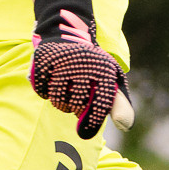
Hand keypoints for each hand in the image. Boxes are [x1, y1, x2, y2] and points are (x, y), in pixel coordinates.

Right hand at [30, 10, 125, 138]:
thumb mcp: (110, 81)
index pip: (101, 104)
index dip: (93, 121)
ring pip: (58, 99)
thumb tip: (126, 126)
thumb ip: (119, 104)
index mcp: (105, 70)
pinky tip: (52, 81)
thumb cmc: (93, 67)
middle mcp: (86, 64)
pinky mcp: (44, 60)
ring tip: (67, 92)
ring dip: (60, 103)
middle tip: (77, 102)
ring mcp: (63, 61)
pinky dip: (45, 91)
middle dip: (76, 110)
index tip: (84, 133)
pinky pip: (42, 90)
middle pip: (77, 105)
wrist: (69, 36)